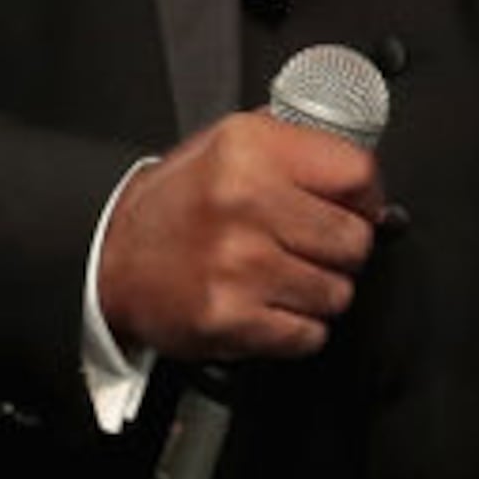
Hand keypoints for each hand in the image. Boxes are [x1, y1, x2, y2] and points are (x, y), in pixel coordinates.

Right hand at [95, 110, 385, 366]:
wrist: (112, 261)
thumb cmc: (178, 205)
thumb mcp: (228, 144)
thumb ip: (296, 146)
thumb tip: (366, 177)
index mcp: (249, 148)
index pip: (357, 172)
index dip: (366, 197)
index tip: (357, 208)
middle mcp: (244, 201)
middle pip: (355, 240)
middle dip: (342, 250)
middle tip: (309, 247)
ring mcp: (238, 264)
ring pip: (338, 293)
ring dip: (318, 292)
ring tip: (280, 277)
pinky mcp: (231, 318)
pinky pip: (310, 334)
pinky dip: (297, 328)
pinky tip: (267, 305)